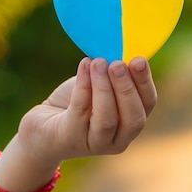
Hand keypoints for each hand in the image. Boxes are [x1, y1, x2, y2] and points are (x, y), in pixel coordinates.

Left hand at [17, 57, 157, 165]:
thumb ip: (112, 73)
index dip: (145, 82)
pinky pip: (80, 112)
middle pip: (133, 118)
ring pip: (107, 119)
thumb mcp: (98, 84)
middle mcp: (119, 139)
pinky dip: (83, 86)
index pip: (148, 104)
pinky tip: (84, 66)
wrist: (43, 123)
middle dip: (127, 88)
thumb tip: (120, 47)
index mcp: (131, 121)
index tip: (138, 59)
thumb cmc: (75, 101)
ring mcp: (95, 144)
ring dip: (104, 88)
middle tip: (118, 64)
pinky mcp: (70, 139)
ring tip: (98, 63)